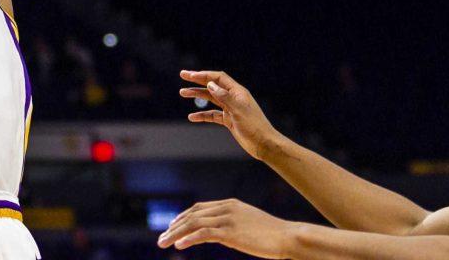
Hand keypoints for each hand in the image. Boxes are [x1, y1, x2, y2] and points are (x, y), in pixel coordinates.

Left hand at [158, 199, 293, 256]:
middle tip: (162, 238)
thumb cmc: (271, 234)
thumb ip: (231, 224)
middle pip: (193, 214)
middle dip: (175, 226)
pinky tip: (179, 246)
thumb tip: (218, 233)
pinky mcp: (231, 232)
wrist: (287, 236)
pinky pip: (204, 234)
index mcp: (230, 204)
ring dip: (176, 233)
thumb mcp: (248, 223)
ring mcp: (228, 219)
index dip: (183, 216)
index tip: (172, 226)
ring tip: (163, 243)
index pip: (199, 208)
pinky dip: (189, 238)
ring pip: (194, 223)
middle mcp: (226, 208)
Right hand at [180, 70, 280, 160]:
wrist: (264, 144)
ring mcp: (230, 109)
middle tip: (183, 75)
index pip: (218, 78)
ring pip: (211, 99)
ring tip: (182, 92)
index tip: (190, 75)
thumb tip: (210, 84)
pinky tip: (192, 117)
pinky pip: (212, 115)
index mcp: (237, 92)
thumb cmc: (255, 127)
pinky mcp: (229, 120)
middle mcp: (233, 98)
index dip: (203, 75)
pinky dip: (202, 115)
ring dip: (197, 95)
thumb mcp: (238, 111)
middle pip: (212, 86)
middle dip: (197, 80)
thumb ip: (224, 97)